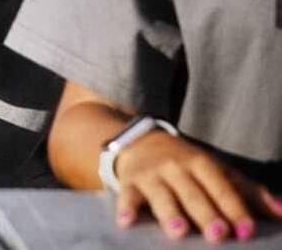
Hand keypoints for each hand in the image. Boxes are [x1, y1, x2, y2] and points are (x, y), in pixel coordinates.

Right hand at [114, 129, 281, 240]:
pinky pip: (127, 196)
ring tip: (179, 232)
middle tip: (218, 234)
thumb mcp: (218, 170)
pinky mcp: (130, 183)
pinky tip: (126, 223)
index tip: (247, 230)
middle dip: (206, 214)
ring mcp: (152, 175)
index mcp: (202, 163)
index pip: (222, 187)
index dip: (235, 209)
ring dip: (170, 214)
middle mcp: (177, 167)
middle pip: (193, 193)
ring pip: (162, 196)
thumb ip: (249, 192)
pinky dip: (126, 209)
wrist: (140, 140)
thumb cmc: (187, 164)